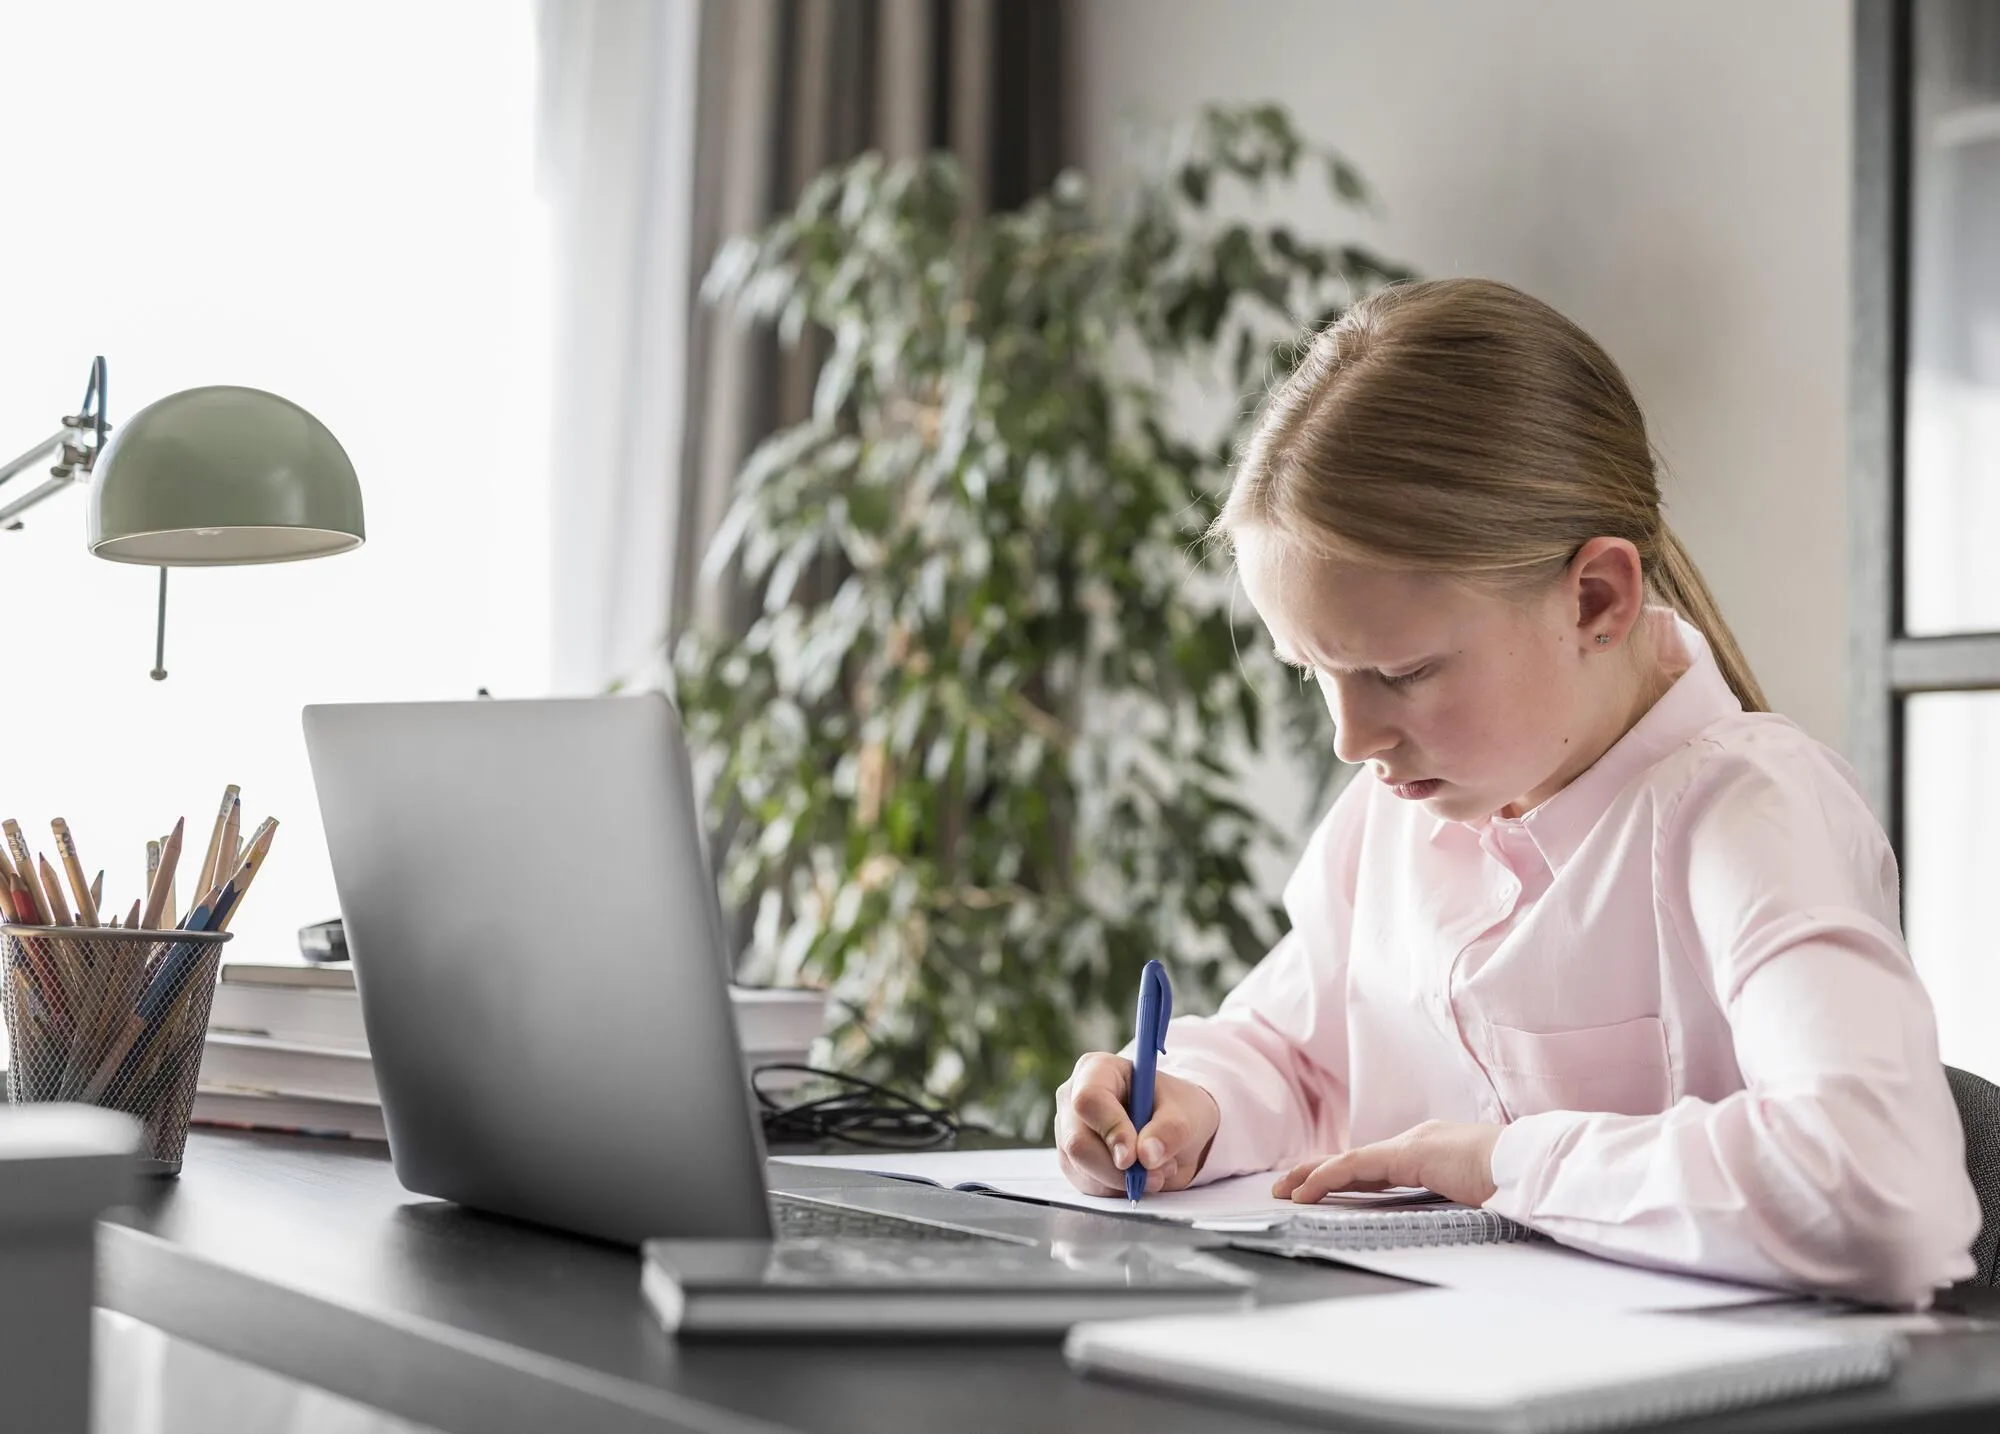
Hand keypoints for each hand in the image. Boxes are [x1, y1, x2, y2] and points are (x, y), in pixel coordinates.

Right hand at [1053, 1051, 1219, 1196]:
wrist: (1175, 1130)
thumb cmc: (1176, 1109)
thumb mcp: (1186, 1112)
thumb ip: (1169, 1130)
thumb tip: (1146, 1155)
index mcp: (1097, 1070)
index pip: (1089, 1099)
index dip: (1110, 1129)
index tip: (1134, 1156)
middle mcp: (1073, 1099)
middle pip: (1077, 1141)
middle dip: (1117, 1168)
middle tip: (1155, 1175)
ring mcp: (1068, 1132)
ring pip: (1080, 1168)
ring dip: (1122, 1181)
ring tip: (1158, 1172)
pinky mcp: (1072, 1162)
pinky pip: (1087, 1185)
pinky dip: (1117, 1190)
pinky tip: (1141, 1178)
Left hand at [1273, 1120, 1502, 1207]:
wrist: (1530, 1166)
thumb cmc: (1513, 1184)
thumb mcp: (1474, 1197)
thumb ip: (1450, 1202)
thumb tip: (1444, 1221)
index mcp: (1431, 1152)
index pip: (1377, 1166)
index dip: (1345, 1177)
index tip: (1321, 1190)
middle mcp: (1417, 1142)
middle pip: (1356, 1160)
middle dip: (1319, 1173)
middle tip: (1288, 1187)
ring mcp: (1411, 1144)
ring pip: (1348, 1160)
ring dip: (1312, 1174)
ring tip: (1285, 1189)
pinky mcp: (1406, 1153)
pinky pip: (1355, 1165)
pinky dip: (1326, 1177)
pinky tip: (1305, 1190)